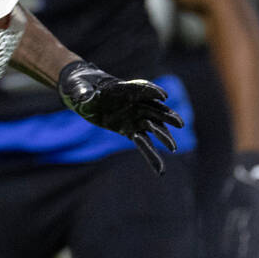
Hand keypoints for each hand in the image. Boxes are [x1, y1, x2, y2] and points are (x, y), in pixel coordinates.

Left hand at [56, 61, 182, 174]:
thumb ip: (84, 93)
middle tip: (179, 124)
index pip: (141, 88)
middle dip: (166, 116)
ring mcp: (134, 117)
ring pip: (153, 127)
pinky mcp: (130, 130)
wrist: (86, 95)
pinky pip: (143, 143)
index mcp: (122, 88)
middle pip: (154, 109)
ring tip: (172, 148)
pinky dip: (151, 155)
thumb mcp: (80, 90)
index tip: (163, 97)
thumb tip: (84, 98)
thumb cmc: (82, 89)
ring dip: (163, 136)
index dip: (152, 91)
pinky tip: (160, 169)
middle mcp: (134, 103)